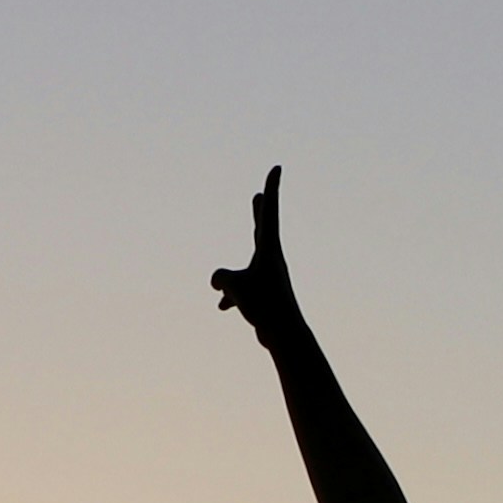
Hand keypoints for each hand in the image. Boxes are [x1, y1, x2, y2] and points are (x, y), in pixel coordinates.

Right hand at [210, 165, 296, 339]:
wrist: (285, 334)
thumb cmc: (264, 305)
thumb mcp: (235, 286)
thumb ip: (221, 278)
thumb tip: (217, 282)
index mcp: (269, 250)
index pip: (269, 213)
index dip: (272, 189)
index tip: (277, 168)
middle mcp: (272, 260)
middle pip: (264, 230)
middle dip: (260, 213)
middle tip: (261, 196)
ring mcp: (269, 278)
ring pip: (251, 261)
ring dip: (244, 249)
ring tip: (237, 271)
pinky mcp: (266, 295)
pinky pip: (245, 287)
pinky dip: (234, 294)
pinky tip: (223, 306)